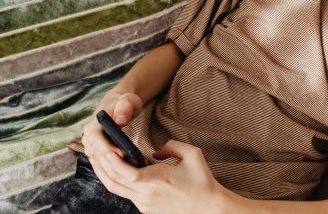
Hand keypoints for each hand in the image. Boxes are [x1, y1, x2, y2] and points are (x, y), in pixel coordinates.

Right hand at [82, 91, 142, 162]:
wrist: (119, 104)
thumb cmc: (124, 102)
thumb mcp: (128, 101)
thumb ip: (125, 107)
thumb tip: (120, 120)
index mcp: (94, 123)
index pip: (95, 138)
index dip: (107, 147)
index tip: (121, 154)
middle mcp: (88, 134)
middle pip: (95, 151)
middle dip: (110, 159)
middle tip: (128, 165)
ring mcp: (90, 142)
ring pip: (96, 158)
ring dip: (109, 164)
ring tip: (127, 167)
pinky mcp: (95, 148)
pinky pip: (99, 159)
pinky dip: (108, 165)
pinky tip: (121, 168)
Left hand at [91, 140, 232, 213]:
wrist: (208, 207)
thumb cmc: (202, 181)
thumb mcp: (193, 154)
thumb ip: (171, 146)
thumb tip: (155, 151)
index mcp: (156, 180)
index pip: (126, 172)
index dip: (113, 162)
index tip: (107, 150)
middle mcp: (146, 194)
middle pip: (114, 182)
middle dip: (101, 165)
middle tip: (93, 151)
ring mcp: (144, 204)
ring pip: (116, 189)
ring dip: (104, 175)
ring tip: (98, 161)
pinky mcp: (145, 209)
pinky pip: (126, 194)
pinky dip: (116, 182)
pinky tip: (114, 173)